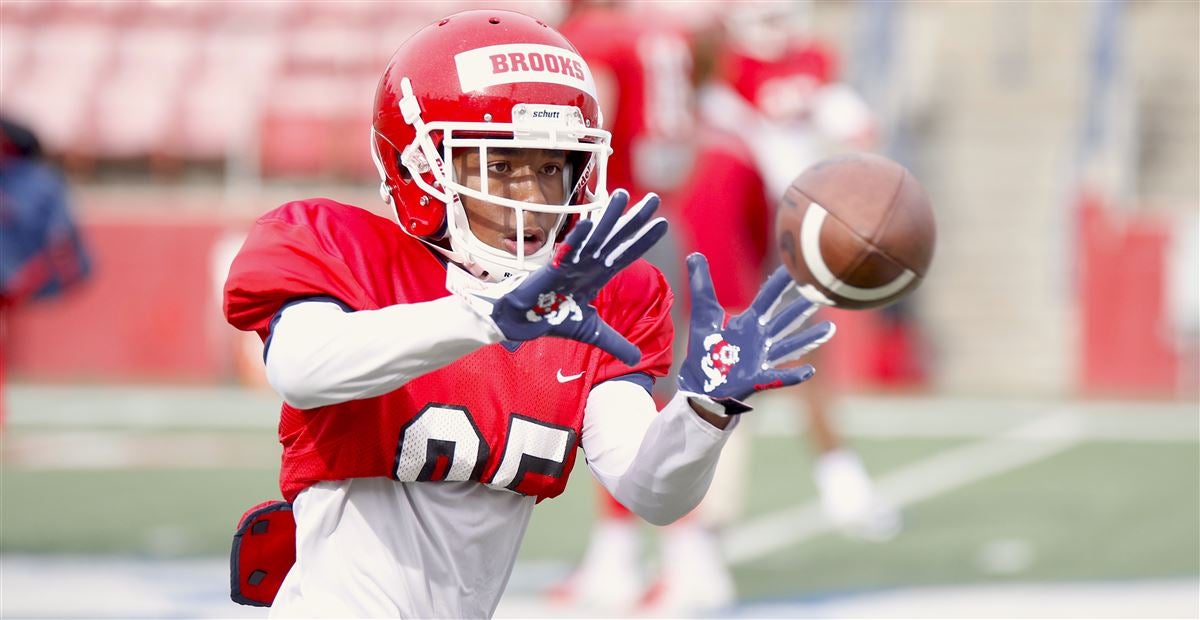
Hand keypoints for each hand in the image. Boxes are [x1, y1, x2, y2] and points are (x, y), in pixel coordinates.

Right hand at [484, 190, 667, 364]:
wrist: (523, 324)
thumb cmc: (554, 319)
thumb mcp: (593, 333)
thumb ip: (616, 343)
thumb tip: (636, 360)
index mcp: (597, 275)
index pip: (626, 254)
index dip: (644, 240)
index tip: (663, 224)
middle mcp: (587, 264)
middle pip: (616, 238)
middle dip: (634, 219)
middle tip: (654, 198)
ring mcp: (570, 263)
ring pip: (594, 237)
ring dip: (608, 217)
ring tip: (623, 195)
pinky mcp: (551, 270)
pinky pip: (566, 252)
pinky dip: (577, 239)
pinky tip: (590, 223)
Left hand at [677, 253, 834, 411]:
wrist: (701, 385)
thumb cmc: (705, 351)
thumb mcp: (703, 315)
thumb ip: (701, 286)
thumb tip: (694, 255)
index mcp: (748, 322)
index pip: (768, 298)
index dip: (781, 283)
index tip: (798, 267)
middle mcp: (760, 338)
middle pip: (785, 320)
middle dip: (801, 308)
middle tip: (822, 294)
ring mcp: (762, 359)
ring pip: (789, 346)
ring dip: (809, 338)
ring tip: (829, 329)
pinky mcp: (757, 379)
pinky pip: (779, 377)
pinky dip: (794, 375)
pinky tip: (809, 370)